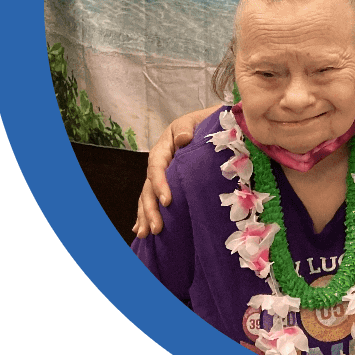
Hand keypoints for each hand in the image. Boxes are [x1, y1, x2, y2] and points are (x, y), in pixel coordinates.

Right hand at [133, 106, 216, 237]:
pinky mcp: (168, 183)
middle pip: (149, 186)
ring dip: (146, 215)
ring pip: (148, 196)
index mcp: (164, 146)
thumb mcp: (196, 120)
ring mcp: (162, 174)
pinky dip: (146, 214)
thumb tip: (181, 139)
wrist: (213, 125)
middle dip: (150, 208)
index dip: (159, 184)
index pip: (157, 166)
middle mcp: (160, 162)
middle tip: (156, 228)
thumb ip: (186, 127)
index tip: (167, 201)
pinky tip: (141, 230)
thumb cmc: (206, 123)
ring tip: (146, 233)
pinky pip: (154, 199)